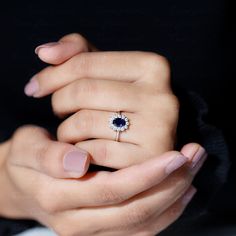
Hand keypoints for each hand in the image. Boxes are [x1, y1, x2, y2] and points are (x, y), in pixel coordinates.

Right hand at [0, 132, 206, 234]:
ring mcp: (90, 231)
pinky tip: (180, 194)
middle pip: (135, 210)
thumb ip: (48, 156)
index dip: (148, 174)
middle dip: (171, 184)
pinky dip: (164, 215)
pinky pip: (139, 230)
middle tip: (195, 157)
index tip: (177, 155)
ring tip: (194, 171)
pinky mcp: (100, 231)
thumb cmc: (26, 160)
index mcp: (59, 197)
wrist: (20, 183)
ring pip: (142, 224)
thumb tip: (78, 162)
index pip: (113, 189)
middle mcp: (77, 222)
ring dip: (173, 198)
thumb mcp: (27, 149)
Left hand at [25, 33, 178, 168]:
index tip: (35, 87)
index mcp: (154, 67)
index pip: (86, 62)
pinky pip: (93, 151)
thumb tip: (44, 52)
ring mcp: (158, 129)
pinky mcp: (146, 159)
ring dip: (65, 129)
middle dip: (59, 102)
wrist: (148, 141)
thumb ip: (78, 54)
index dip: (52, 74)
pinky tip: (82, 148)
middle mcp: (162, 96)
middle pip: (84, 92)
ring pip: (84, 122)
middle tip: (59, 111)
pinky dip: (78, 150)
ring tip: (70, 130)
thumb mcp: (108, 74)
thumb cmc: (123, 104)